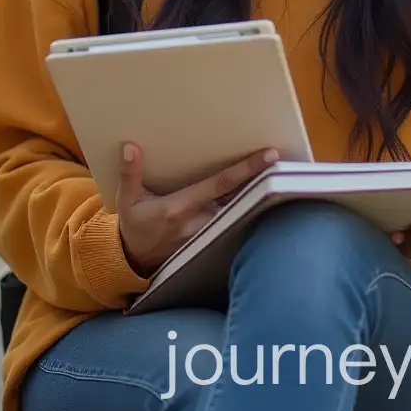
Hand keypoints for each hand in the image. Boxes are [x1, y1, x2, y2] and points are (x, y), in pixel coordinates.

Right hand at [116, 143, 278, 276]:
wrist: (132, 262)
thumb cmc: (133, 226)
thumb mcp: (126, 200)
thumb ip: (130, 174)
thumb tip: (131, 147)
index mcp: (179, 208)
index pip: (220, 184)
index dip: (246, 170)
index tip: (268, 156)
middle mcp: (198, 223)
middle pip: (238, 199)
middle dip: (260, 183)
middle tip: (284, 162)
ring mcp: (206, 236)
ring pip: (237, 213)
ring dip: (255, 197)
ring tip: (277, 175)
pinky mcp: (209, 243)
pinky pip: (231, 225)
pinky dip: (244, 211)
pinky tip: (260, 198)